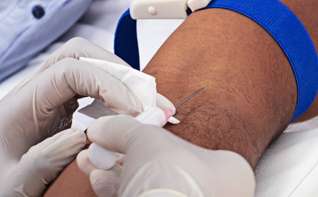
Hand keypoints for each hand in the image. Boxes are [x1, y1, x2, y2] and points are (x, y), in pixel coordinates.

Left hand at [0, 39, 146, 196]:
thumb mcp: (14, 187)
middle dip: (118, 72)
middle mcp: (31, 94)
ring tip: (152, 108)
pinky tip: (136, 115)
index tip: (132, 111)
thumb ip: (42, 162)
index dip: (105, 83)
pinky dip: (118, 96)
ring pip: (88, 66)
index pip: (66, 70)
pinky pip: (91, 88)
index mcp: (17, 107)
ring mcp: (46, 98)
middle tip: (149, 103)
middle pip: (78, 55)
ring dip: (122, 81)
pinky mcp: (59, 109)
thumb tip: (80, 136)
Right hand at [76, 114, 254, 196]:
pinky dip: (118, 191)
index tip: (123, 131)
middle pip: (162, 166)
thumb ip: (124, 129)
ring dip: (115, 172)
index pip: (188, 144)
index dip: (151, 135)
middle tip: (102, 145)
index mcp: (227, 171)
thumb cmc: (173, 180)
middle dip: (124, 154)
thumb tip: (102, 127)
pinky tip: (98, 180)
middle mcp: (215, 193)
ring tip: (90, 161)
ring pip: (149, 187)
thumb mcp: (146, 140)